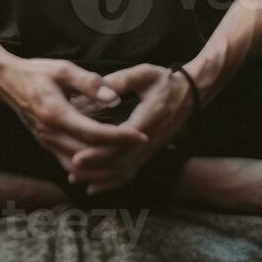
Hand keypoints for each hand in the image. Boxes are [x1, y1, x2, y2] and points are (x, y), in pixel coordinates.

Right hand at [0, 57, 149, 175]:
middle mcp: (51, 134)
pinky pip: (68, 164)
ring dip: (104, 165)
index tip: (141, 135)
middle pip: (90, 154)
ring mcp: (46, 142)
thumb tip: (114, 97)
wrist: (5, 82)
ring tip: (126, 156)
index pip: (94, 134)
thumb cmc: (35, 72)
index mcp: (56, 114)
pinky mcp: (46, 144)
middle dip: (118, 152)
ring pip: (79, 166)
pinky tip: (103, 161)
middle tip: (141, 144)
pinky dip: (88, 167)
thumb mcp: (62, 69)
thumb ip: (89, 83)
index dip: (120, 137)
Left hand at [68, 63, 195, 194]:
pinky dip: (111, 182)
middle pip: (120, 162)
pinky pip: (130, 172)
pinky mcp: (148, 152)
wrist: (190, 95)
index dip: (100, 152)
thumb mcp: (147, 73)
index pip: (121, 143)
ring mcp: (150, 149)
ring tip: (75, 178)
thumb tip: (102, 87)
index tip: (79, 156)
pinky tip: (93, 187)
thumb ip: (124, 79)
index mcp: (148, 120)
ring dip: (100, 177)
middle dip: (94, 168)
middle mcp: (150, 140)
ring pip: (124, 171)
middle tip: (70, 170)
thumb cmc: (166, 82)